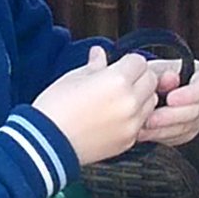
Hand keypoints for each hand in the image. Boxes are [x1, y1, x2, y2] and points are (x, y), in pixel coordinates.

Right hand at [30, 47, 163, 166]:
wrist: (47, 144)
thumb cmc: (55, 109)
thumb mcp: (72, 78)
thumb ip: (94, 65)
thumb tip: (99, 53)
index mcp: (117, 81)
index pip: (139, 61)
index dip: (127, 62)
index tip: (118, 65)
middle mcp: (130, 102)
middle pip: (150, 80)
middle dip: (138, 77)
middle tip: (120, 81)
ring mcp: (131, 124)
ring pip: (151, 102)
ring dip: (140, 97)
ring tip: (118, 100)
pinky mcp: (129, 141)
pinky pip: (142, 123)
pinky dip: (135, 117)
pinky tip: (115, 117)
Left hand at [135, 58, 198, 147]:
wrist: (147, 92)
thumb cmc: (154, 77)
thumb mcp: (156, 71)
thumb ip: (163, 74)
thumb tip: (170, 77)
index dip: (189, 95)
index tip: (170, 99)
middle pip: (195, 112)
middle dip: (170, 117)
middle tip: (151, 118)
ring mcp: (198, 119)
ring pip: (185, 129)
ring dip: (162, 129)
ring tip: (143, 126)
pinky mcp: (187, 133)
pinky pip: (176, 138)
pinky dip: (159, 136)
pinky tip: (145, 132)